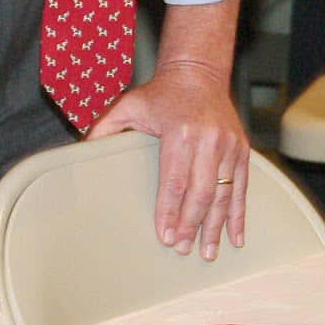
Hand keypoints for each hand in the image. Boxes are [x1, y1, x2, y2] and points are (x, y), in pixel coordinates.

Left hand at [89, 59, 248, 261]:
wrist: (198, 72)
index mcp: (180, 131)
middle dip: (191, 225)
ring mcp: (228, 145)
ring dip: (215, 226)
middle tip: (182, 249)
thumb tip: (82, 152)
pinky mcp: (241, 149)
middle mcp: (208, 139)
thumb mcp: (129, 104)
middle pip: (200, 192)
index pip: (174, 181)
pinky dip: (239, 214)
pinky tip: (236, 237)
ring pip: (223, 194)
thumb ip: (106, 128)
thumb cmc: (161, 93)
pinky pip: (242, 187)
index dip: (169, 212)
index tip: (164, 236)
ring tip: (207, 252)